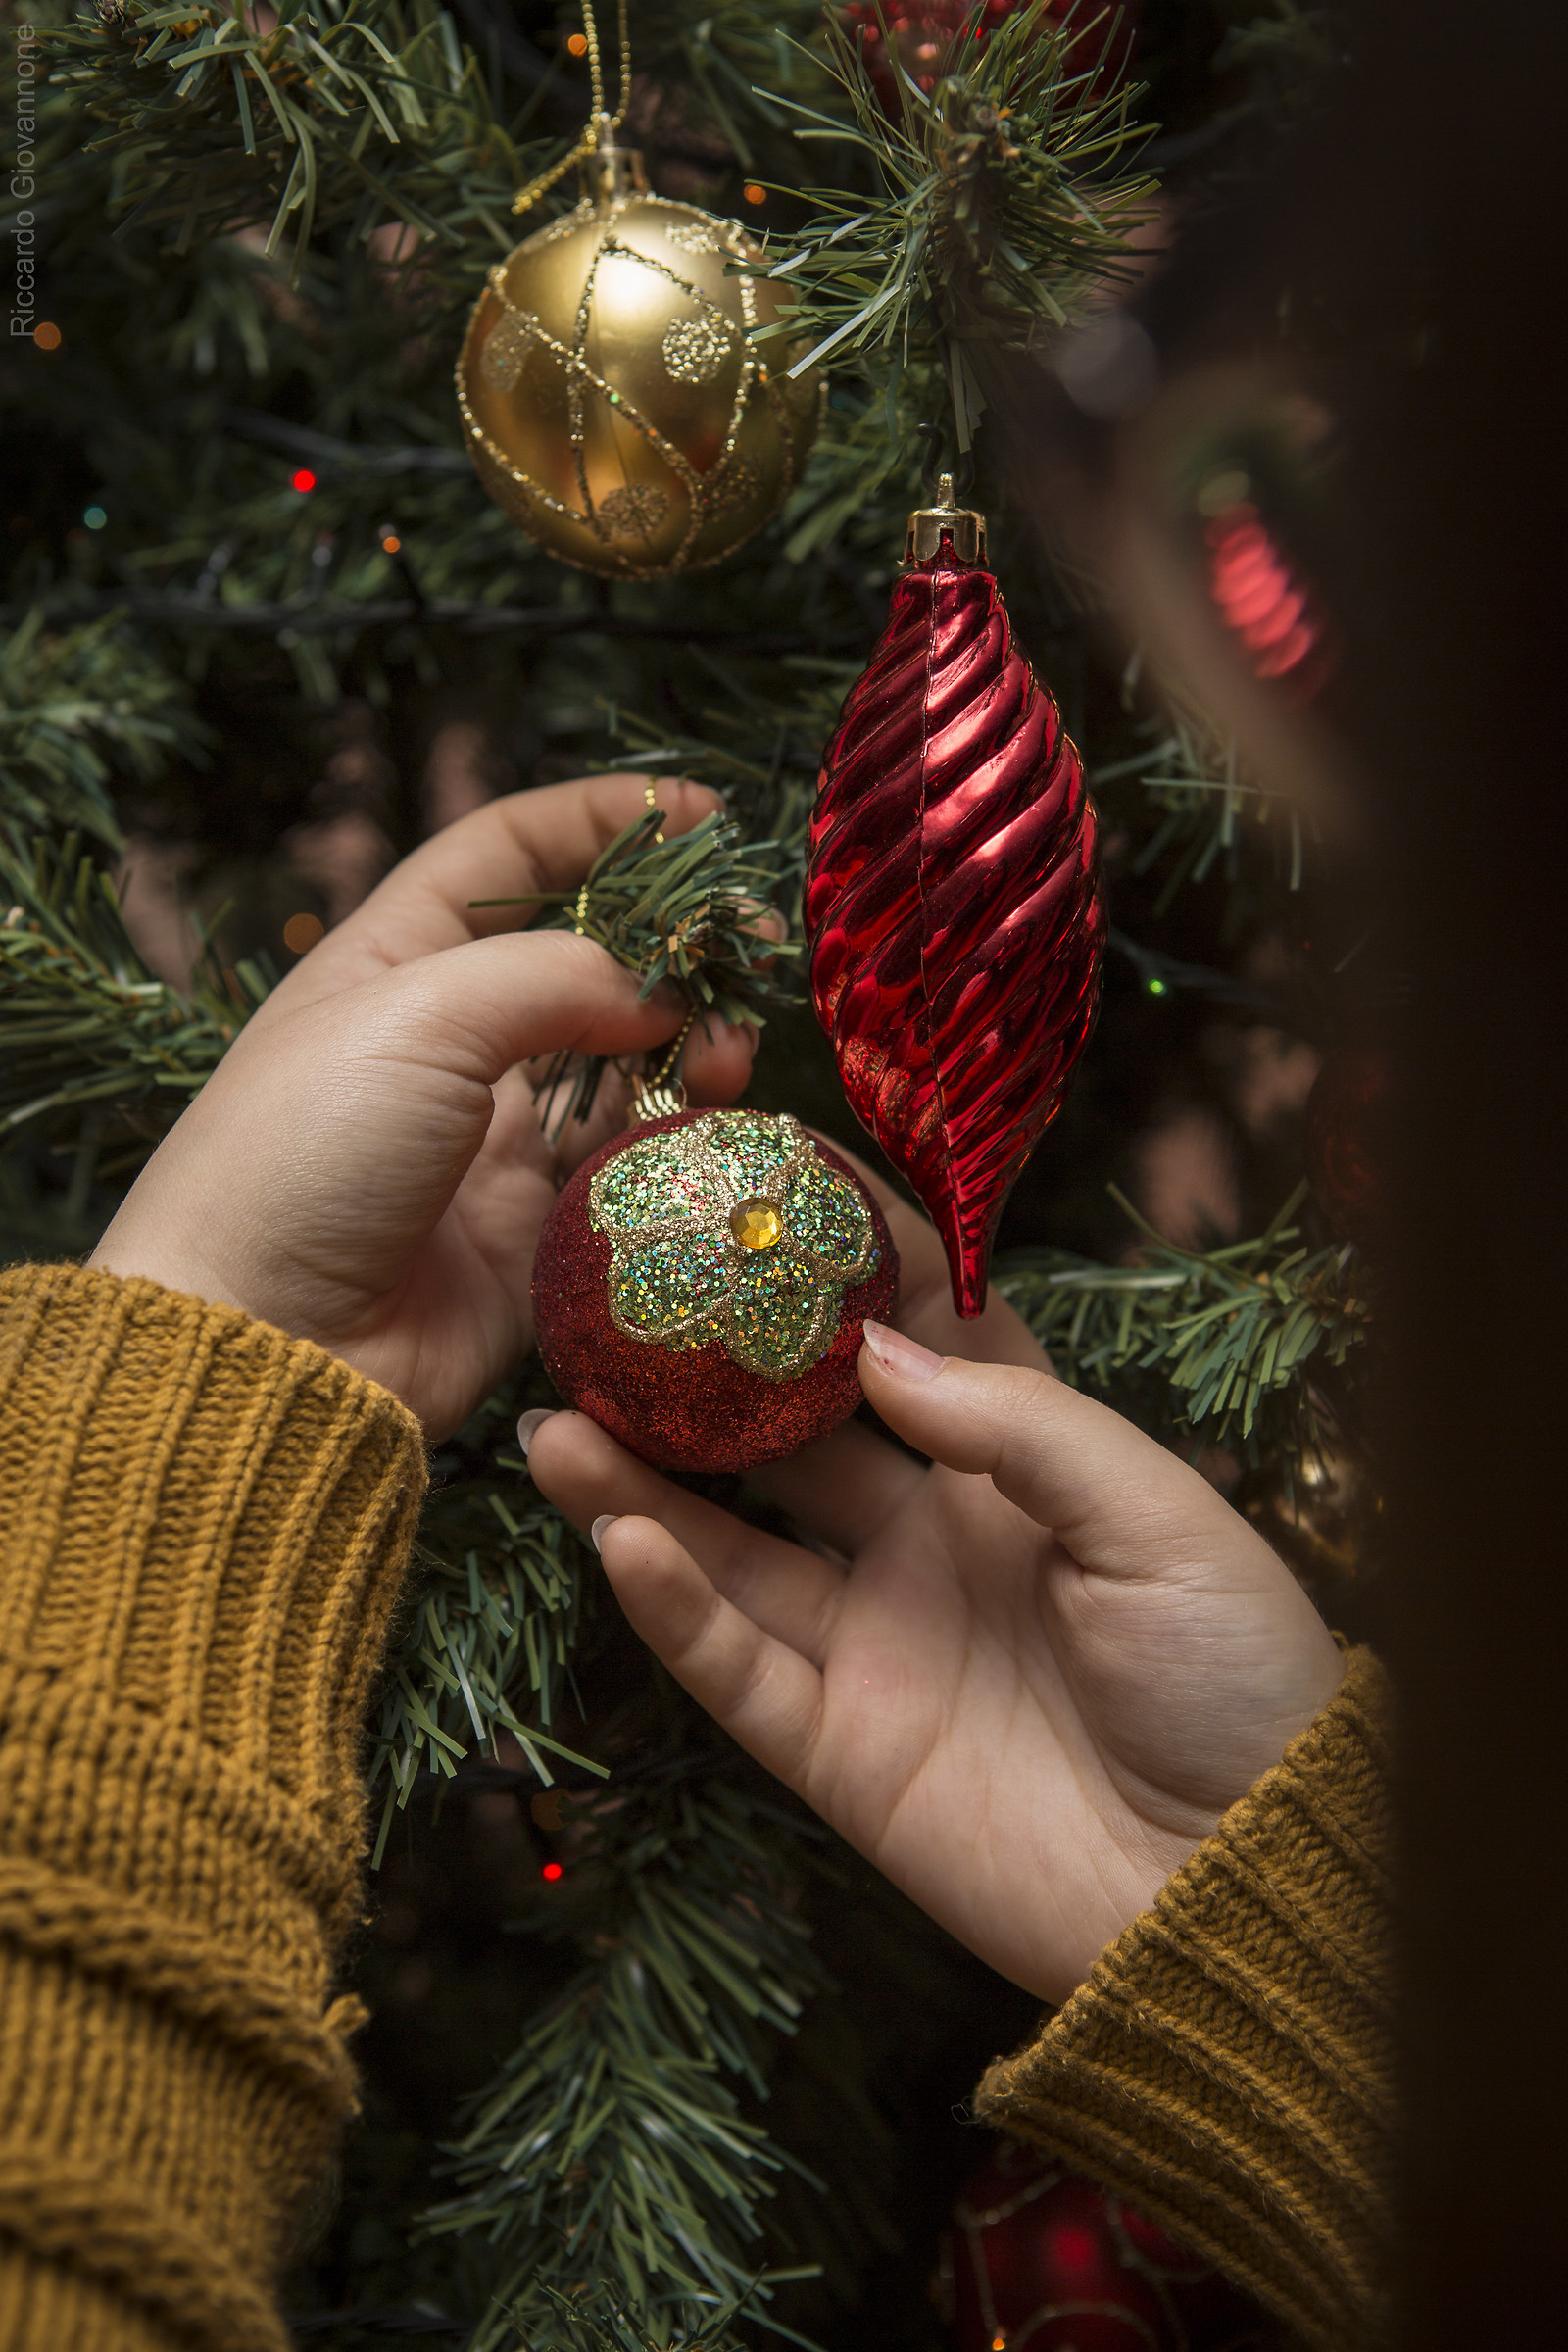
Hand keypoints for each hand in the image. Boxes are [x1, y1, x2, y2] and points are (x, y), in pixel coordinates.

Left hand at [90, 776, 756, 1435]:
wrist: (265, 1347)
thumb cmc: (305, 1154)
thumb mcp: (418, 1017)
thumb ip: (558, 977)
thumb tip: (666, 993)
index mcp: (392, 963)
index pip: (504, 855)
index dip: (597, 822)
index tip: (696, 815)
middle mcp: (449, 1044)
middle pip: (585, 961)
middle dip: (673, 946)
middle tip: (750, 946)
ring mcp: (496, 1141)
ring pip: (627, 1068)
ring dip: (692, 1047)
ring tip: (732, 1055)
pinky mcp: (540, 1235)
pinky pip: (634, 1172)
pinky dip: (683, 1143)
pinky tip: (714, 1126)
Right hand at [523, 1179, 1344, 2001]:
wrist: (1245, 1885)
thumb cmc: (1235, 1679)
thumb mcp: (1159, 1518)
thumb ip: (1021, 1425)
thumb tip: (876, 1347)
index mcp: (1018, 1481)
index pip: (916, 1357)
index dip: (849, 1284)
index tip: (772, 1203)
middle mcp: (930, 1552)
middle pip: (786, 1452)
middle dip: (702, 1389)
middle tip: (614, 1320)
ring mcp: (876, 1650)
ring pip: (729, 1554)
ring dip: (640, 1492)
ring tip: (557, 1421)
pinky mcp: (840, 1755)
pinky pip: (736, 1671)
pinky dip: (673, 1607)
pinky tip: (621, 1537)